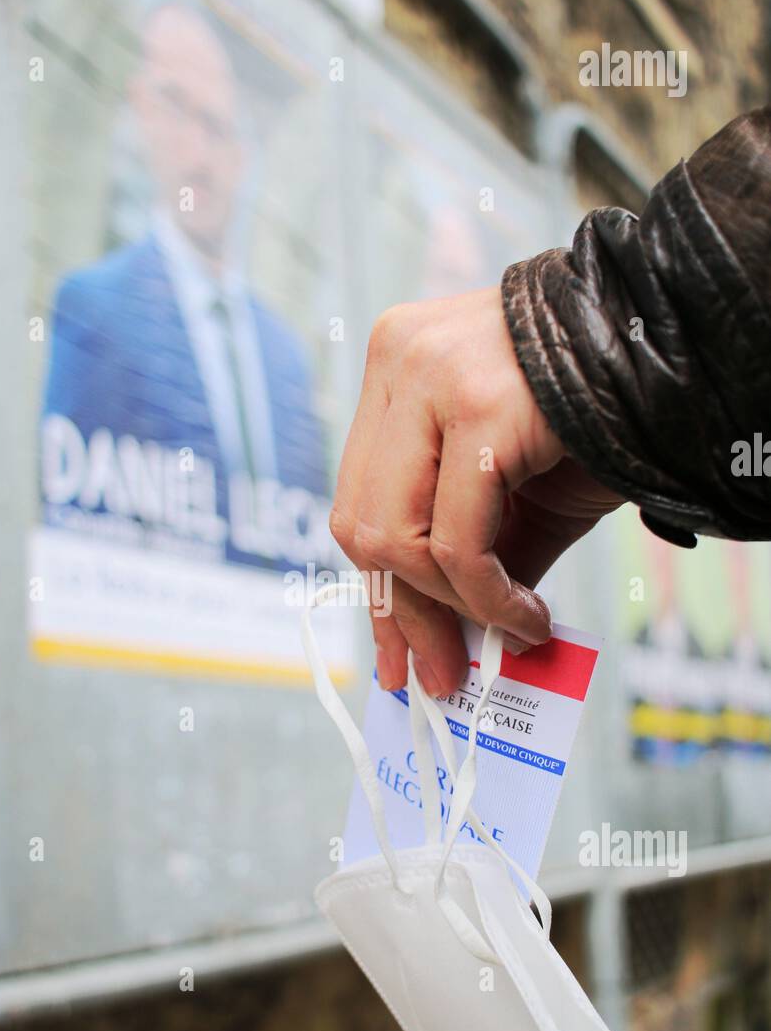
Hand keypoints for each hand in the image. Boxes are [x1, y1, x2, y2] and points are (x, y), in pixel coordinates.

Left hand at [330, 288, 622, 695]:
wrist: (674, 356)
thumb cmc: (595, 420)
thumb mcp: (516, 493)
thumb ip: (470, 555)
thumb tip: (445, 643)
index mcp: (394, 366)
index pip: (356, 500)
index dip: (379, 590)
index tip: (400, 655)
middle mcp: (399, 358)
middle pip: (362, 523)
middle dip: (407, 616)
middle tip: (443, 674)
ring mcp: (432, 374)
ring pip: (396, 537)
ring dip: (453, 608)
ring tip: (509, 632)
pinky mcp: (480, 407)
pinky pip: (458, 541)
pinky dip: (490, 598)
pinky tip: (529, 616)